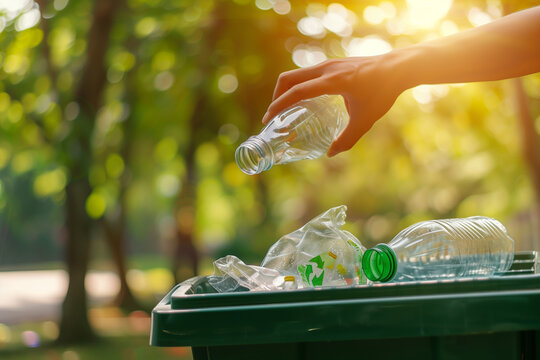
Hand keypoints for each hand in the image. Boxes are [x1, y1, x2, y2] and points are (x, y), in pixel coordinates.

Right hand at [262, 55, 405, 156]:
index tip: (268, 118)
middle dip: (276, 96)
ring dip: (286, 90)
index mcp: (332, 81)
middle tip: (274, 115)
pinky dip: (298, 85)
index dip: (279, 105)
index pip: (297, 91)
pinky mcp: (333, 64)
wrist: (399, 68)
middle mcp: (326, 69)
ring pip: (296, 73)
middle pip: (288, 78)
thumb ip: (347, 139)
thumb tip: (330, 153)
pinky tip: (304, 100)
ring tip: (285, 109)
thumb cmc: (383, 92)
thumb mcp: (365, 120)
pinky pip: (307, 73)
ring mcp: (329, 63)